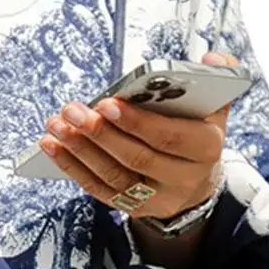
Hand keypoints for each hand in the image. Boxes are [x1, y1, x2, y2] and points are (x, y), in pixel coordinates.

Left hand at [39, 51, 238, 217]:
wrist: (198, 181)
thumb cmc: (197, 131)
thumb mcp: (214, 106)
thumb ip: (216, 79)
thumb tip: (212, 59)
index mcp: (207, 147)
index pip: (170, 137)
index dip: (136, 122)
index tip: (105, 103)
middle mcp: (184, 178)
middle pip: (137, 157)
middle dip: (100, 133)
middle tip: (72, 110)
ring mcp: (158, 198)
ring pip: (114, 176)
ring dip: (79, 150)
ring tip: (56, 124)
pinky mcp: (135, 209)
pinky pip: (99, 189)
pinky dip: (72, 167)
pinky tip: (52, 145)